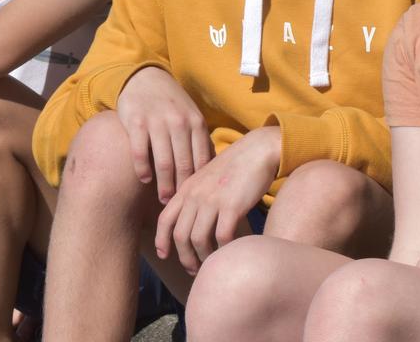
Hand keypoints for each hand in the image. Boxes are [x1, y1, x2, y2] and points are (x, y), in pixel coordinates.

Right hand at [116, 66, 212, 202]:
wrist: (146, 79)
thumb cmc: (172, 104)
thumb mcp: (191, 117)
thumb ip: (199, 140)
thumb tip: (211, 172)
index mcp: (196, 123)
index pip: (201, 159)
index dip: (200, 182)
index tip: (198, 200)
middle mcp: (179, 122)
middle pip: (184, 164)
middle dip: (182, 189)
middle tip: (180, 206)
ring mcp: (157, 122)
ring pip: (163, 161)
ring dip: (164, 184)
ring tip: (164, 200)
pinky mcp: (136, 122)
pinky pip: (139, 151)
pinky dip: (142, 168)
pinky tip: (144, 180)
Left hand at [154, 126, 280, 274]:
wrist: (258, 151)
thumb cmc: (236, 165)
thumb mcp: (207, 177)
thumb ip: (196, 194)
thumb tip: (190, 219)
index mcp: (187, 188)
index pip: (165, 219)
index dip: (161, 240)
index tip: (164, 255)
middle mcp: (195, 195)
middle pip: (180, 235)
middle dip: (184, 257)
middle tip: (193, 269)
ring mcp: (212, 201)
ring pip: (198, 239)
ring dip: (203, 257)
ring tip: (211, 264)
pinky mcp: (232, 206)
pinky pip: (222, 237)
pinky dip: (223, 249)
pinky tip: (229, 252)